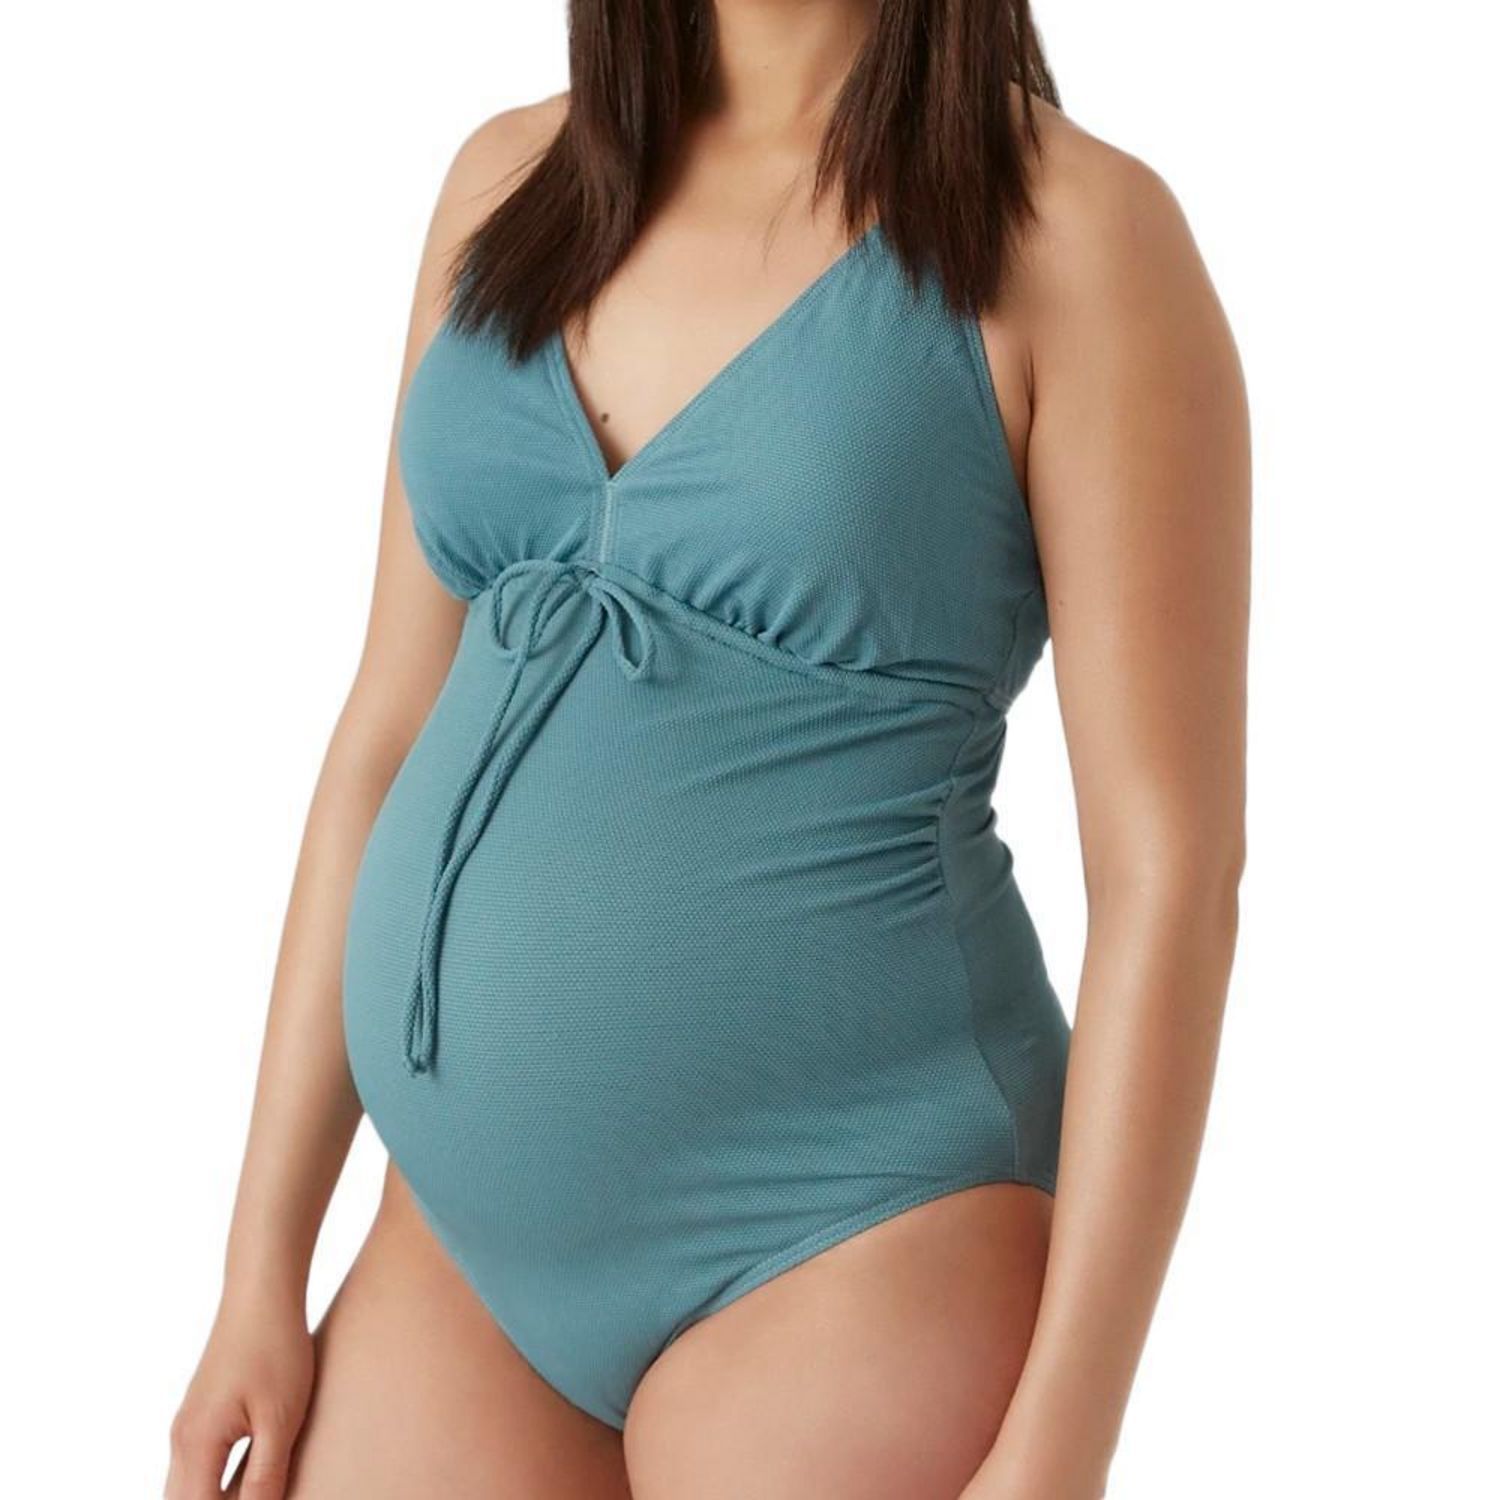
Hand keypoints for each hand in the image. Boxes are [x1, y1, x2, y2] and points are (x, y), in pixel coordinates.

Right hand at [165, 1287, 313, 1499]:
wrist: (261, 1295)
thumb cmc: (275, 1349)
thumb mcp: (280, 1418)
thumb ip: (266, 1476)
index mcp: (197, 1445)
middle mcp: (181, 1441)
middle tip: (260, 1498)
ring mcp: (186, 1427)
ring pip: (182, 1491)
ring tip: (253, 1495)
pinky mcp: (198, 1416)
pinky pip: (193, 1470)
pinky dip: (210, 1489)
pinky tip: (244, 1488)